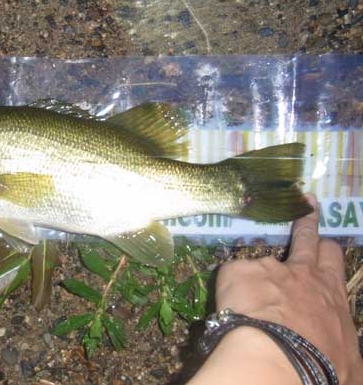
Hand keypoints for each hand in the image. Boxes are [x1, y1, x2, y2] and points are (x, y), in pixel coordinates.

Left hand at [214, 194, 362, 383]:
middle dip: (306, 223)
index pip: (332, 262)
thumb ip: (335, 342)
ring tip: (247, 283)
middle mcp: (302, 275)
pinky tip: (227, 310)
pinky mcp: (237, 272)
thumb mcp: (345, 360)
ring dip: (256, 267)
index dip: (327, 251)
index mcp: (330, 295)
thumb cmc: (320, 367)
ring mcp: (268, 269)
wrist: (279, 360)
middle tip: (305, 205)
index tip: (325, 242)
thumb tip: (332, 350)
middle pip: (307, 240)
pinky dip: (228, 292)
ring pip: (262, 257)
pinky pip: (230, 278)